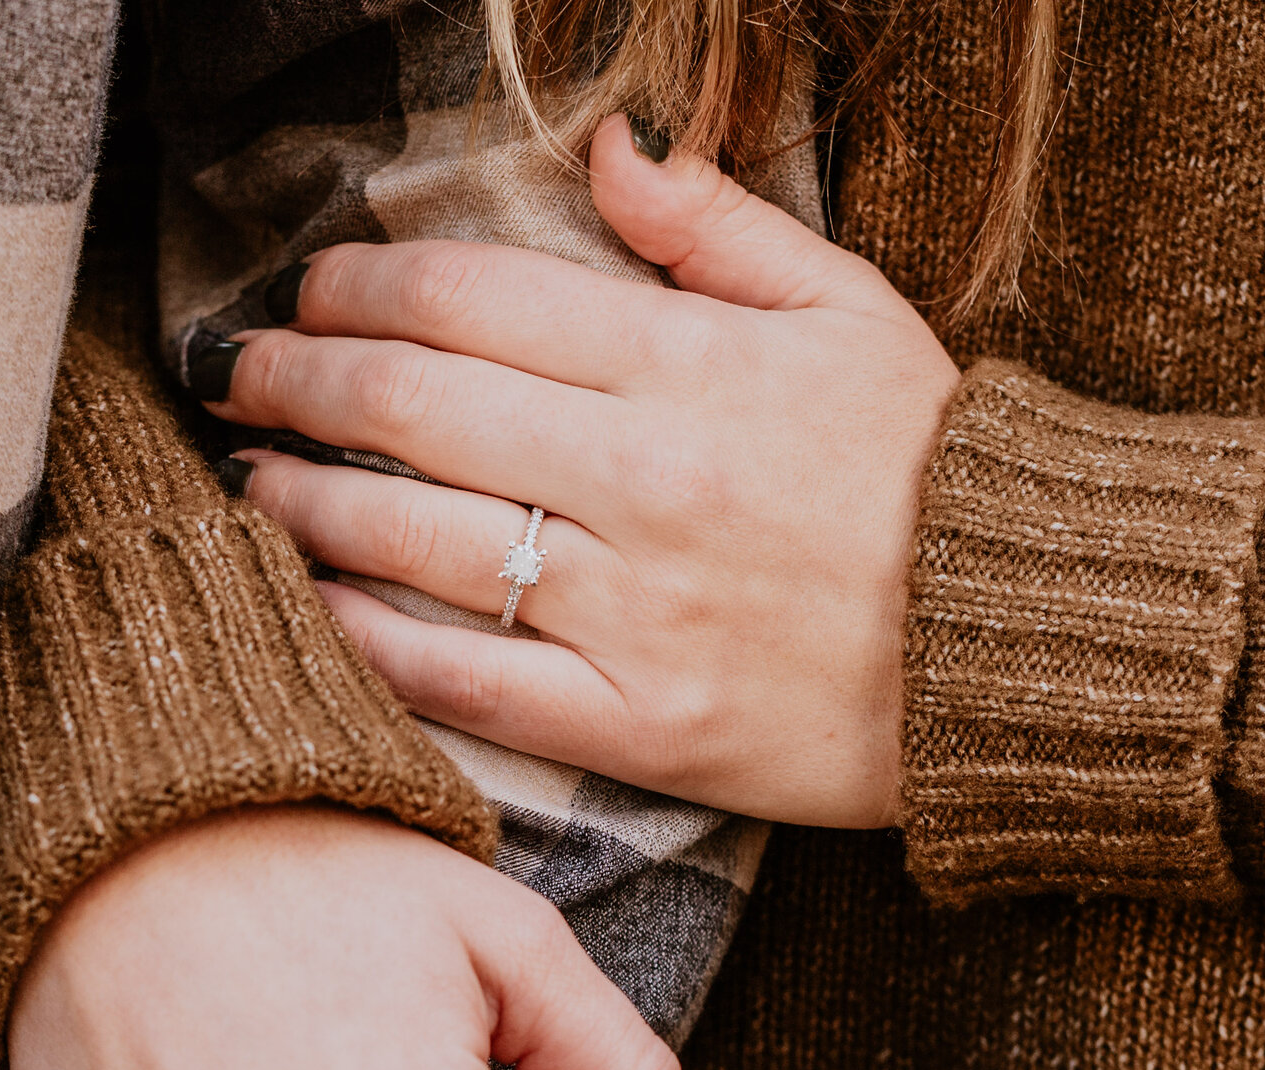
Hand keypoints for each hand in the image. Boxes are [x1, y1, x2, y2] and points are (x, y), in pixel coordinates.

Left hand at [202, 113, 959, 827]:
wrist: (1030, 652)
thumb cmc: (934, 472)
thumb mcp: (851, 311)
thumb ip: (716, 227)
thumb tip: (602, 147)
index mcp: (689, 365)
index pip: (470, 299)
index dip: (359, 284)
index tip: (313, 290)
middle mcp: (644, 481)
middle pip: (411, 407)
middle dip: (294, 377)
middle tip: (234, 370)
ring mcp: (632, 613)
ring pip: (412, 542)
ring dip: (301, 499)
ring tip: (249, 474)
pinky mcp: (634, 726)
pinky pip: (461, 680)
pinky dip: (364, 639)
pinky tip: (306, 603)